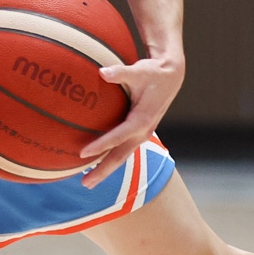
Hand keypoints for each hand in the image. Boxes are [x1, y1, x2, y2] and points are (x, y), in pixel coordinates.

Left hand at [76, 50, 183, 187]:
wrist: (171, 77)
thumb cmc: (152, 73)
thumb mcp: (138, 70)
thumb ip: (120, 72)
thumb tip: (102, 72)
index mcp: (141, 120)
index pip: (118, 137)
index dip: (100, 146)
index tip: (83, 154)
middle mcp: (142, 132)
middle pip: (120, 156)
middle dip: (102, 171)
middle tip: (84, 183)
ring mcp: (142, 134)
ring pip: (122, 156)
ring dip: (105, 169)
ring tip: (87, 180)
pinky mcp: (140, 133)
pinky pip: (123, 149)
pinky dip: (110, 158)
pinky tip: (97, 163)